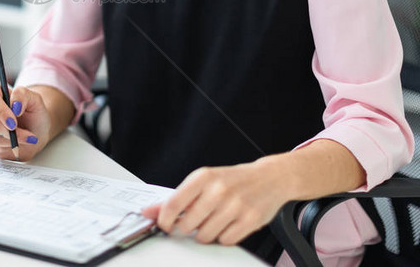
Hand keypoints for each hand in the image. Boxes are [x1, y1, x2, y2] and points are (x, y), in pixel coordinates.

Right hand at [0, 85, 52, 161]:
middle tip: (26, 135)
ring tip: (24, 138)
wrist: (33, 128)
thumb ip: (24, 96)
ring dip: (11, 141)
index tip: (14, 123)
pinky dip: (6, 148)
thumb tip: (15, 105)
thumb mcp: (35, 100)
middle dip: (9, 133)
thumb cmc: (33, 112)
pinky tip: (14, 142)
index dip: (1, 112)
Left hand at [141, 159, 290, 245]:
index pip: (173, 204)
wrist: (270, 178)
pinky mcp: (250, 220)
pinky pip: (225, 241)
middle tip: (195, 220)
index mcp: (203, 177)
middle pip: (187, 225)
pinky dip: (223, 238)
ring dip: (205, 234)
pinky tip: (228, 225)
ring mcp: (236, 205)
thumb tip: (149, 211)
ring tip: (213, 221)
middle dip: (188, 228)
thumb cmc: (233, 180)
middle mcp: (219, 190)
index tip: (164, 225)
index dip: (164, 220)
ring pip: (205, 236)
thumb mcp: (204, 182)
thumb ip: (177, 198)